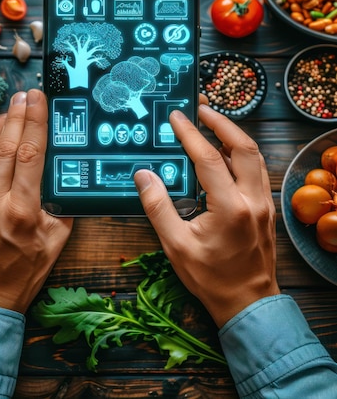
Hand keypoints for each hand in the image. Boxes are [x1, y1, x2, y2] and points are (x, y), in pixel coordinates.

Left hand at [0, 89, 72, 313]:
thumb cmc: (23, 273)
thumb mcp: (56, 243)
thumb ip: (63, 206)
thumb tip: (67, 175)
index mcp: (23, 210)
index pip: (30, 153)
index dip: (35, 122)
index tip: (39, 100)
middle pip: (6, 146)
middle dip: (17, 115)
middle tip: (25, 94)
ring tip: (9, 108)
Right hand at [134, 103, 279, 327]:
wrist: (247, 302)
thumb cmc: (211, 278)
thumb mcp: (176, 246)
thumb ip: (158, 207)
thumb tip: (144, 175)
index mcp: (230, 207)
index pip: (208, 159)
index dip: (190, 134)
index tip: (177, 117)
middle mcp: (253, 200)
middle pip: (243, 147)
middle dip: (222, 122)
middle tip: (202, 108)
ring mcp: (264, 203)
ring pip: (254, 157)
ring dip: (234, 136)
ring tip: (212, 123)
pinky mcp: (266, 208)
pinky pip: (256, 171)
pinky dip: (241, 154)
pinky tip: (225, 154)